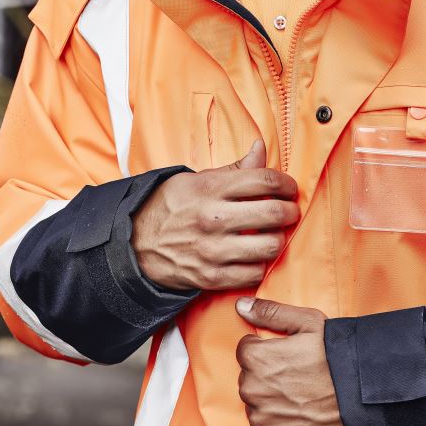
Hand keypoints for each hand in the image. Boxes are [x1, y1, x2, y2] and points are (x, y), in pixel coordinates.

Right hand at [132, 141, 299, 291]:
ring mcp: (213, 250)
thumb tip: (260, 147)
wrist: (135, 245)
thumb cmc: (170, 207)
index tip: (288, 188)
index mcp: (210, 189)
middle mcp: (213, 218)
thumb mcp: (196, 180)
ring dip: (278, 239)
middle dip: (290, 211)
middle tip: (289, 211)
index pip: (264, 180)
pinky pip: (255, 274)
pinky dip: (261, 265)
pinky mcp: (211, 277)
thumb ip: (234, 168)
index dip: (286, 184)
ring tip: (272, 234)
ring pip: (270, 246)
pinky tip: (255, 256)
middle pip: (274, 213)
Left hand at [235, 298, 346, 425]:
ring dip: (271, 401)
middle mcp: (251, 389)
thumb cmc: (337, 357)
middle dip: (267, 376)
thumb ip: (269, 312)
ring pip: (256, 405)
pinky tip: (299, 417)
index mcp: (255, 358)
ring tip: (300, 398)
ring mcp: (260, 418)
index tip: (287, 356)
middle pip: (249, 378)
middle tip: (297, 377)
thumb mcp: (308, 323)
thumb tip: (241, 306)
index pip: (246, 351)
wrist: (363, 400)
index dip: (268, 351)